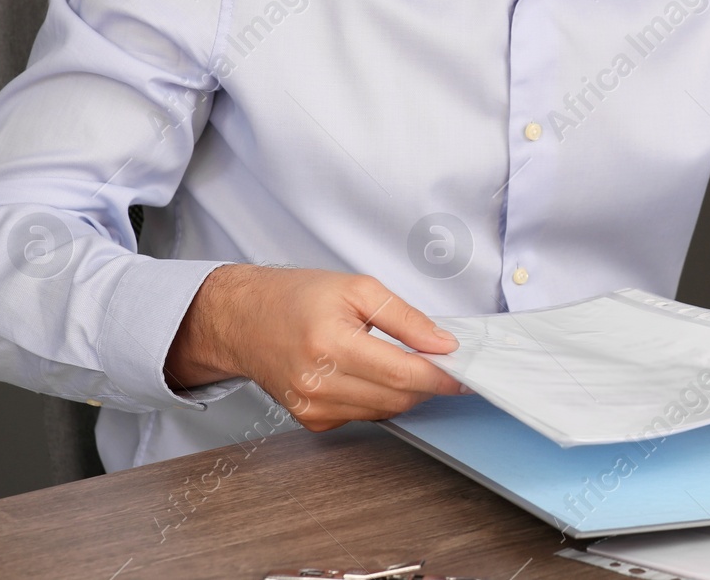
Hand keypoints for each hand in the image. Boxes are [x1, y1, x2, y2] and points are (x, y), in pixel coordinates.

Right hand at [165, 264, 466, 431]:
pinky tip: (371, 373)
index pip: (404, 373)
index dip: (442, 375)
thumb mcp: (358, 288)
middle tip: (445, 362)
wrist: (244, 319)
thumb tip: (443, 344)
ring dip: (405, 390)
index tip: (466, 371)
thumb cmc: (296, 297)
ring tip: (404, 359)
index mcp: (330, 345)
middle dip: (429, 382)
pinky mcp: (312, 420)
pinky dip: (380, 398)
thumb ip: (406, 318)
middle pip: (399, 397)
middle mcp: (318, 384)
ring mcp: (313, 408)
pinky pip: (364, 416)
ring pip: (386, 411)